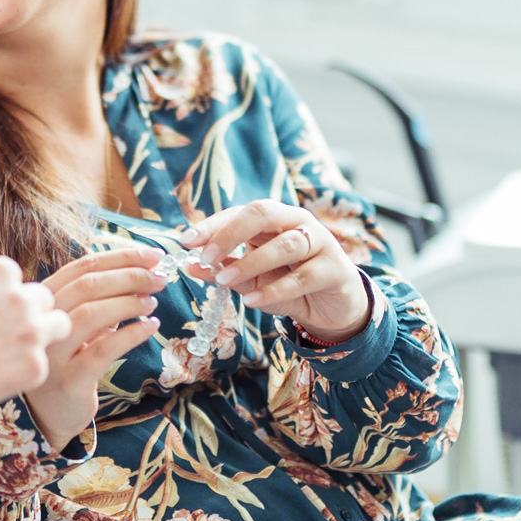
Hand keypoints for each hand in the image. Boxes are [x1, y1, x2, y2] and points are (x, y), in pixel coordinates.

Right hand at [0, 256, 73, 419]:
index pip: (17, 278)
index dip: (7, 296)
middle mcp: (21, 296)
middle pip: (43, 299)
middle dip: (32, 314)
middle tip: (13, 334)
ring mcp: (33, 331)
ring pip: (59, 325)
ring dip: (44, 335)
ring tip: (20, 352)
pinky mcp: (37, 365)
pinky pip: (41, 364)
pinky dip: (26, 372)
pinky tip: (1, 379)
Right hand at [23, 248, 165, 449]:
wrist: (49, 414)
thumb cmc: (69, 359)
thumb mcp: (78, 323)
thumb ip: (100, 298)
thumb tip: (144, 269)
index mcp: (44, 300)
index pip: (82, 266)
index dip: (121, 257)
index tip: (154, 255)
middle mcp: (43, 323)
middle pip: (88, 285)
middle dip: (130, 276)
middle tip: (160, 278)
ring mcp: (53, 352)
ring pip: (92, 314)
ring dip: (129, 302)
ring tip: (153, 302)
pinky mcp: (68, 380)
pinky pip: (103, 350)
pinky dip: (131, 334)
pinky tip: (150, 327)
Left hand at [183, 202, 368, 344]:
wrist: (333, 308)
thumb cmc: (289, 286)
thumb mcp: (252, 281)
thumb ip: (225, 272)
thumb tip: (190, 266)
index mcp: (274, 220)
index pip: (240, 212)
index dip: (212, 224)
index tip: (185, 241)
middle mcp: (297, 223)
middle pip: (263, 213)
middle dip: (231, 233)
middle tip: (206, 256)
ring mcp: (320, 243)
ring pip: (284, 245)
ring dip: (250, 263)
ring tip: (224, 280)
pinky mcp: (335, 269)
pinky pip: (303, 277)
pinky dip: (275, 289)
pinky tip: (253, 300)